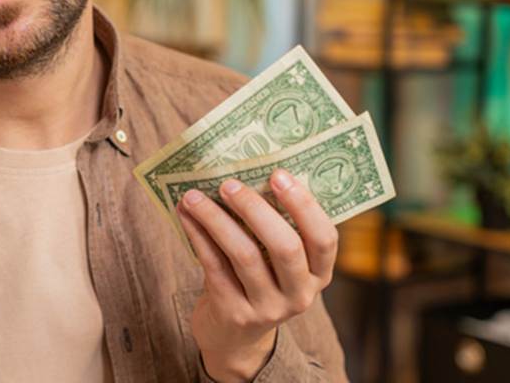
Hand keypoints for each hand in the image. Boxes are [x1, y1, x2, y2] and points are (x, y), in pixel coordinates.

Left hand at [175, 169, 337, 382]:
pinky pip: (214, 266)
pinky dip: (197, 235)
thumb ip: (271, 227)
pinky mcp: (235, 313)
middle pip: (285, 246)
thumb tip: (241, 172)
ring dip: (215, 219)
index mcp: (318, 274)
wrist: (234, 337)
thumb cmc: (256, 281)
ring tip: (193, 195)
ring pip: (244, 255)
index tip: (279, 173)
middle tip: (228, 183)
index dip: (304, 204)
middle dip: (255, 209)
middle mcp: (299, 294)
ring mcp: (268, 308)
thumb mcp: (275, 262)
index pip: (325, 238)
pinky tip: (185, 215)